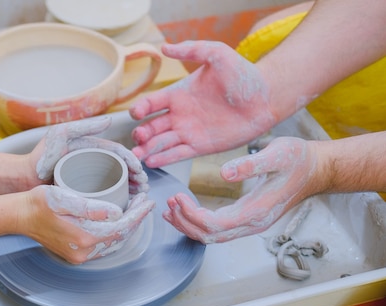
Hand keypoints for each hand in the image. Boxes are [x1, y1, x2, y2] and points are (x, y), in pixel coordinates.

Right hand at [26, 185, 154, 263]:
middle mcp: (84, 252)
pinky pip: (103, 246)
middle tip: (145, 202)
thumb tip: (116, 213)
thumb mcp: (63, 197)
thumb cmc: (38, 203)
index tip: (148, 201)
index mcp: (84, 237)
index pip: (122, 228)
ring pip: (114, 243)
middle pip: (121, 238)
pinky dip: (115, 234)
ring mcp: (79, 255)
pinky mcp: (76, 254)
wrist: (19, 216)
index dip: (138, 214)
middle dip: (136, 220)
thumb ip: (90, 207)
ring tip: (135, 209)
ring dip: (127, 227)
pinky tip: (119, 221)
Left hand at [32, 117, 148, 193]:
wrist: (24, 178)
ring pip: (116, 185)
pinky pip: (104, 198)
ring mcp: (89, 180)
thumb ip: (84, 125)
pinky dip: (117, 202)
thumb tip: (110, 120)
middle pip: (121, 171)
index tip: (141, 172)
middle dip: (137, 179)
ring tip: (139, 198)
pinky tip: (124, 210)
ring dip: (131, 191)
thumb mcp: (61, 135)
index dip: (132, 162)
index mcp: (92, 149)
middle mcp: (93, 164)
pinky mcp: (83, 194)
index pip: (119, 155)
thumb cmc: (41, 156)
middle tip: (145, 189)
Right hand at [128, 41, 277, 167]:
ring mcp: (189, 132)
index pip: (152, 103)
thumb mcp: (217, 54)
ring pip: (161, 143)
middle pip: (152, 126)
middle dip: (141, 133)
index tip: (137, 113)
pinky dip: (164, 158)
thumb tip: (164, 47)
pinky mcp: (200, 146)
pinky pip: (177, 154)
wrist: (266, 98)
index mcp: (179, 94)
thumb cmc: (244, 74)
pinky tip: (151, 161)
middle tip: (138, 137)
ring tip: (138, 155)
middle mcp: (180, 115)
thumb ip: (192, 49)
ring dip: (147, 149)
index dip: (141, 108)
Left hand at [163, 137, 316, 242]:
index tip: (178, 198)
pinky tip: (185, 211)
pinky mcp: (247, 219)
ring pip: (212, 237)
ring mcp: (250, 224)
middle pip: (209, 237)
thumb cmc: (298, 160)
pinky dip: (198, 223)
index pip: (215, 225)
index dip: (192, 215)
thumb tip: (225, 174)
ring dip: (188, 225)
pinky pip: (218, 229)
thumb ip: (251, 164)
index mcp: (256, 212)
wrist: (315, 169)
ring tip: (170, 210)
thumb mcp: (277, 154)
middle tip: (168, 204)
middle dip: (185, 223)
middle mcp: (251, 224)